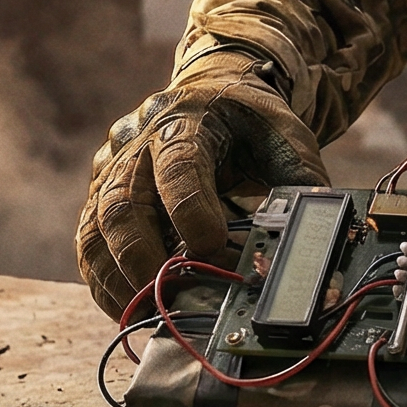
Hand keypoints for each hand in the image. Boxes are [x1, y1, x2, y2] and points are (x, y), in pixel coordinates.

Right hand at [76, 49, 324, 319]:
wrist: (208, 93)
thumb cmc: (248, 122)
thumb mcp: (282, 134)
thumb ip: (300, 180)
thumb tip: (318, 236)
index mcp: (186, 121)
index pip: (178, 167)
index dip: (192, 213)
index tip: (215, 251)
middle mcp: (138, 146)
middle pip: (123, 203)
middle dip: (144, 257)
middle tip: (170, 296)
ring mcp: (112, 172)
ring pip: (96, 228)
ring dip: (117, 277)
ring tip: (144, 312)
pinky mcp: (99, 197)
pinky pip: (88, 244)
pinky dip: (103, 281)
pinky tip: (127, 308)